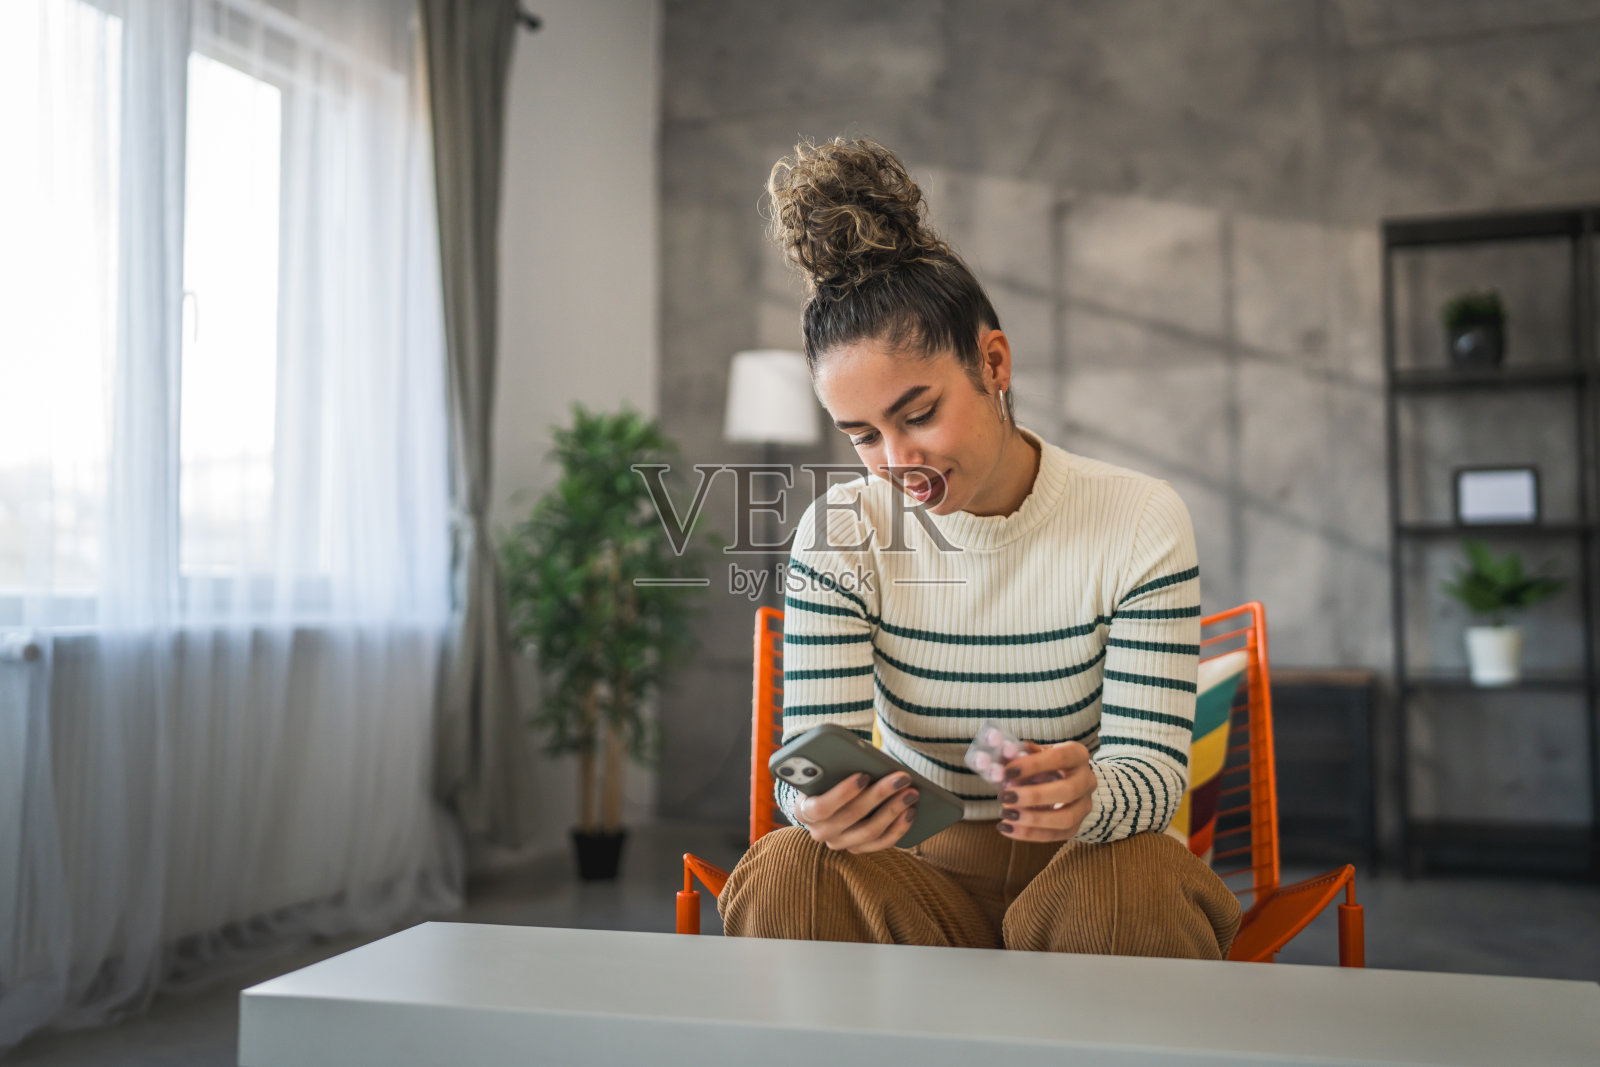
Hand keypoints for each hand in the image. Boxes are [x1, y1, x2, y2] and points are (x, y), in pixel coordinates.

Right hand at [796, 771, 918, 852]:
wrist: (826, 796)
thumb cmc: (829, 776)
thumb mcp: (828, 769)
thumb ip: (840, 766)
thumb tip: (871, 762)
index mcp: (803, 810)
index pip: (822, 807)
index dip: (843, 793)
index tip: (864, 775)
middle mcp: (819, 832)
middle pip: (852, 817)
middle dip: (879, 795)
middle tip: (902, 779)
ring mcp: (839, 843)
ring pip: (869, 831)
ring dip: (893, 811)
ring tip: (911, 793)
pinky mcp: (857, 848)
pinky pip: (880, 843)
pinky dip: (898, 828)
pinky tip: (911, 812)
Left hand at [997, 741, 1095, 841]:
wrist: (1059, 779)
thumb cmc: (1040, 762)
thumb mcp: (1031, 753)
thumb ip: (1017, 754)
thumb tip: (1002, 758)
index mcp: (1077, 754)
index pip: (1060, 757)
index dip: (1034, 765)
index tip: (1008, 771)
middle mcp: (1087, 780)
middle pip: (1068, 791)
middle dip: (1034, 796)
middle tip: (1005, 796)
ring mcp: (1084, 805)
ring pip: (1066, 818)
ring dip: (1033, 819)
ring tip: (1005, 813)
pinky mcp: (1076, 826)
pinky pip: (1056, 835)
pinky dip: (1029, 833)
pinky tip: (1007, 827)